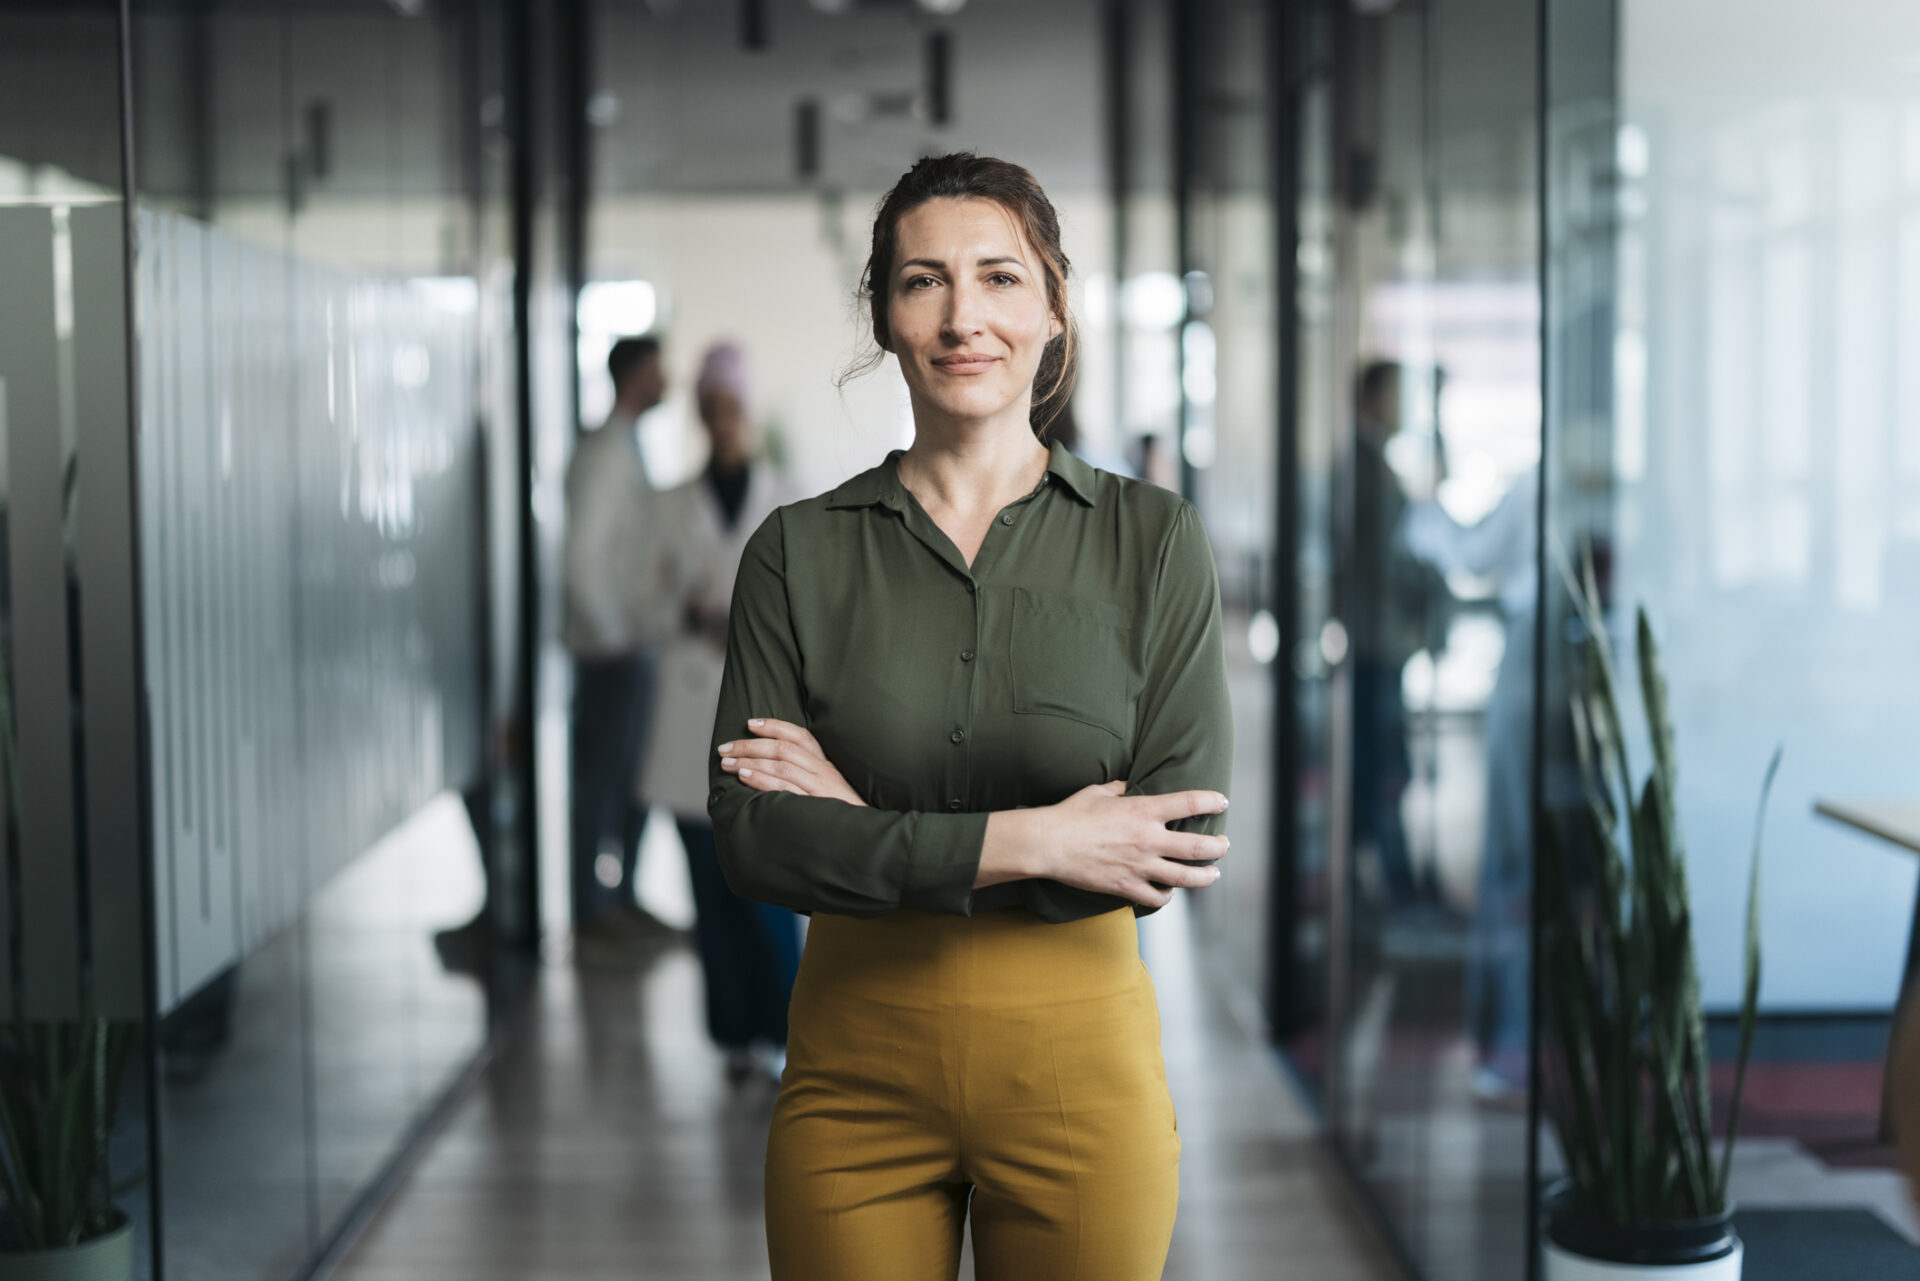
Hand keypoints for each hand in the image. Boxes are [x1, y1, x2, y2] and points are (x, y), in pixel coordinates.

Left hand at [716, 718, 866, 807]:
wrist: (864, 836)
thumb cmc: (840, 814)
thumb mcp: (827, 789)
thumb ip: (805, 775)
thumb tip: (770, 767)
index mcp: (824, 764)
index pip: (799, 735)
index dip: (774, 726)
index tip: (750, 723)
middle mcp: (822, 771)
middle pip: (783, 748)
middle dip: (750, 745)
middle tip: (725, 748)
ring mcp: (819, 787)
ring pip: (781, 765)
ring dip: (750, 760)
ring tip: (728, 763)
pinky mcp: (814, 804)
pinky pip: (784, 787)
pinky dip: (762, 779)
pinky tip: (744, 776)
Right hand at [984, 781, 1228, 909]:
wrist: (1049, 843)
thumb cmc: (1071, 814)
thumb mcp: (1099, 791)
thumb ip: (1121, 789)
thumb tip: (1129, 786)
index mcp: (1144, 810)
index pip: (1190, 802)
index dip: (1211, 801)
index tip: (1221, 802)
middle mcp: (1149, 839)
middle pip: (1199, 847)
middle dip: (1219, 847)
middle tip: (1224, 845)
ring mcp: (1140, 866)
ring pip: (1186, 877)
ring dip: (1205, 876)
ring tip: (1213, 874)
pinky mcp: (1127, 886)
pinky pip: (1157, 898)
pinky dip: (1167, 896)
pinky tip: (1169, 892)